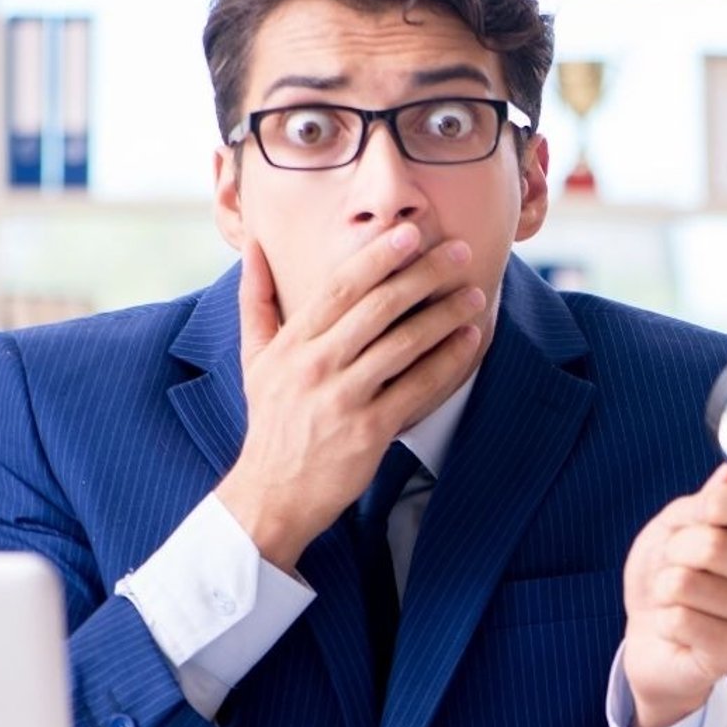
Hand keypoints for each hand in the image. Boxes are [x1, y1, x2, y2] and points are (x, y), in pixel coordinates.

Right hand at [215, 224, 492, 570]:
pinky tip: (469, 341)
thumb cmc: (271, 421)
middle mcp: (315, 365)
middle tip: (459, 252)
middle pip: (377, 307)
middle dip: (423, 275)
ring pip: (402, 343)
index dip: (377, 257)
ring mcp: (342, 397)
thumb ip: (256, 300)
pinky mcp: (368, 430)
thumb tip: (253, 246)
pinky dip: (446, 361)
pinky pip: (416, 387)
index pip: (339, 288)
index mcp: (292, 343)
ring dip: (443, 315)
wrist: (272, 493)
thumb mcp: (254, 359)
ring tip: (474, 295)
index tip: (409, 233)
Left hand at [622, 465, 726, 726]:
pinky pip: (682, 620)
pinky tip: (678, 630)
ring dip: (664, 591)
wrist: (652, 637)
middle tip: (675, 568)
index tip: (700, 514)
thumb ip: (706, 501)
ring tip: (675, 602)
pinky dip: (665, 622)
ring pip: (688, 584)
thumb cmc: (668, 576)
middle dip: (673, 553)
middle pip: (713, 544)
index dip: (720, 504)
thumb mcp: (676, 526)